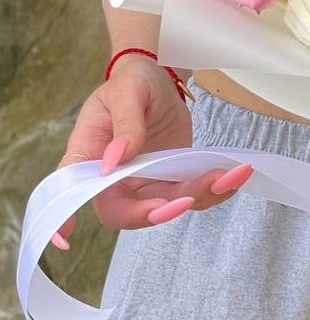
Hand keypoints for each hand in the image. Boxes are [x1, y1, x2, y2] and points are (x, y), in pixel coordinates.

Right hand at [49, 54, 253, 247]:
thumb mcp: (128, 91)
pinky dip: (214, 189)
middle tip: (185, 199)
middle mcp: (114, 178)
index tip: (67, 239)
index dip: (65, 218)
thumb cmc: (132, 82)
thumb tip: (116, 160)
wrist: (157, 79)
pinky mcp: (172, 178)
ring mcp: (144, 181)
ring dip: (197, 197)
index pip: (70, 193)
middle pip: (125, 212)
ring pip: (166, 206)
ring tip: (224, 177)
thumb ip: (125, 123)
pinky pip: (191, 193)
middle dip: (155, 212)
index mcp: (89, 157)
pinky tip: (234, 175)